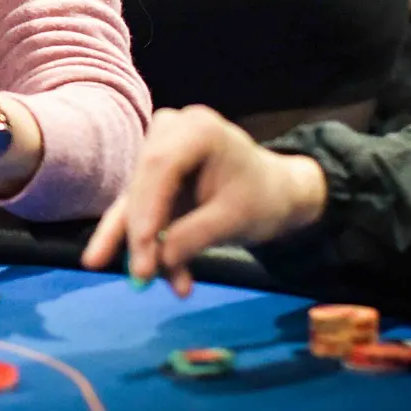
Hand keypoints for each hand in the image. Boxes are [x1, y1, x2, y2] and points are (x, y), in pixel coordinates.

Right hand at [79, 106, 327, 296]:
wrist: (274, 193)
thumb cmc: (262, 198)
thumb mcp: (235, 218)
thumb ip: (196, 235)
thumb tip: (160, 260)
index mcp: (197, 129)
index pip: (160, 166)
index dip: (145, 208)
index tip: (142, 248)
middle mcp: (170, 132)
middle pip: (143, 184)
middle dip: (140, 233)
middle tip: (141, 276)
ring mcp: (157, 151)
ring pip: (136, 201)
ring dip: (141, 244)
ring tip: (145, 281)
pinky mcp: (152, 177)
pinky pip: (141, 209)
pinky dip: (147, 242)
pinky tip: (153, 274)